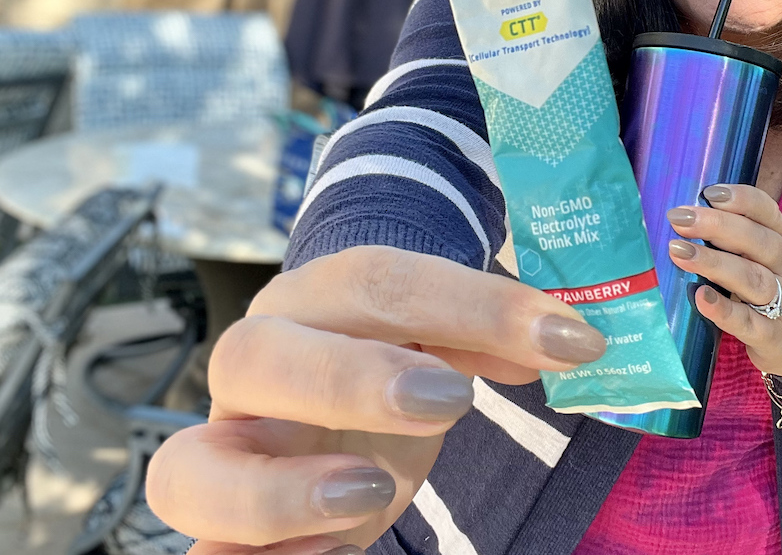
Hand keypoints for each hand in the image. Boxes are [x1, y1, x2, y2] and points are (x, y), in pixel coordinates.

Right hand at [145, 246, 607, 554]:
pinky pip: (200, 551)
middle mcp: (257, 362)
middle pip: (259, 354)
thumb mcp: (443, 330)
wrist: (323, 380)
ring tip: (369, 498)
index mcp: (319, 298)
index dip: (476, 306)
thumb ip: (494, 331)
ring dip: (274, 494)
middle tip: (450, 403)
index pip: (381, 280)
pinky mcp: (222, 518)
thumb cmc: (393, 348)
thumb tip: (567, 340)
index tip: (568, 341)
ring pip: (187, 469)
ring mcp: (228, 447)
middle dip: (350, 378)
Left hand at [665, 184, 781, 377]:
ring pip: (752, 278)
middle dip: (717, 226)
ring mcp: (781, 304)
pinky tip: (700, 298)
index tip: (709, 192)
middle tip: (679, 218)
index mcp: (778, 245)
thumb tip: (682, 218)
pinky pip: (748, 322)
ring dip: (714, 263)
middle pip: (757, 241)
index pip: (768, 215)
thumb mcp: (764, 263)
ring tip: (678, 252)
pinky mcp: (771, 337)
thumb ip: (733, 242)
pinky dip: (724, 310)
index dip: (742, 200)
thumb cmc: (773, 293)